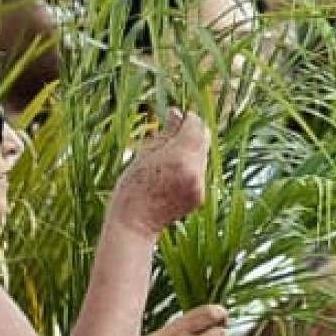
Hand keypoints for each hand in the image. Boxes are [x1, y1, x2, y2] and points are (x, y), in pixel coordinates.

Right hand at [111, 110, 210, 237]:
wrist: (135, 223)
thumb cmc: (132, 187)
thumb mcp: (145, 154)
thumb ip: (166, 134)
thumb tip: (176, 113)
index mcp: (180, 157)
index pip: (195, 125)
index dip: (187, 118)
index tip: (176, 117)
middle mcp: (195, 170)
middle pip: (204, 139)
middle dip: (191, 133)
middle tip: (173, 134)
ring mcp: (200, 185)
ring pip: (202, 156)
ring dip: (190, 151)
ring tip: (167, 159)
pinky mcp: (200, 196)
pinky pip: (199, 173)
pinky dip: (189, 168)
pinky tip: (170, 176)